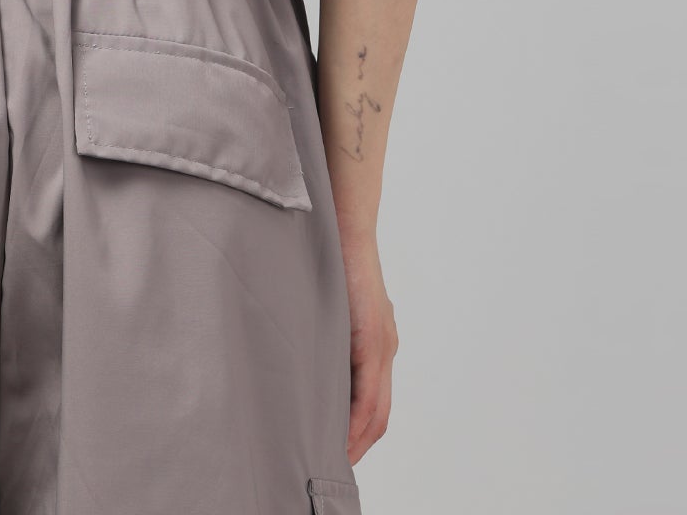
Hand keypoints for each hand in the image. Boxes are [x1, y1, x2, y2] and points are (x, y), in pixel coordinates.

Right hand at [339, 226, 398, 464]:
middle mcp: (386, 346)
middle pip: (379, 416)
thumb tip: (301, 356)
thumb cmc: (329, 254)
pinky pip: (369, 390)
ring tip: (334, 461)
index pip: (373, 403)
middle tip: (331, 469)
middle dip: (358, 447)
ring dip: (357, 440)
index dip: (357, 434)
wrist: (344, 218)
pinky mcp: (373, 335)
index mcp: (375, 341)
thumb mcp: (329, 303)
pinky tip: (342, 435)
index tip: (336, 454)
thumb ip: (325, 330)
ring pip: (377, 410)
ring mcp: (383, 341)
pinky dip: (357, 419)